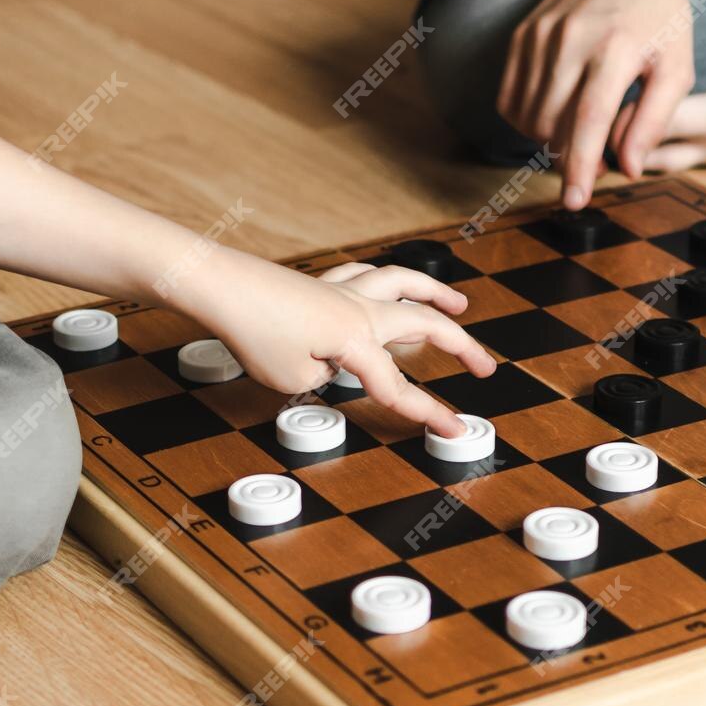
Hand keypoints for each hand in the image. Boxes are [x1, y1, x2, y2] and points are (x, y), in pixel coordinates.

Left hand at [196, 257, 495, 436]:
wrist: (220, 285)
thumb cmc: (251, 330)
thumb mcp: (291, 378)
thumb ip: (323, 378)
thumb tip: (333, 366)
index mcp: (356, 339)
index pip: (398, 385)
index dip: (430, 412)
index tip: (457, 430)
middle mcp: (358, 309)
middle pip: (424, 324)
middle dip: (461, 347)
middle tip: (485, 367)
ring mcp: (342, 290)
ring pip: (403, 284)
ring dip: (437, 294)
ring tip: (460, 305)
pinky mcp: (321, 283)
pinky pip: (367, 275)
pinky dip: (388, 280)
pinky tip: (391, 284)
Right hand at [496, 0, 699, 208]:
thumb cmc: (662, 14)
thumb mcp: (677, 67)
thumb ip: (655, 119)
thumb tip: (626, 168)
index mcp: (616, 48)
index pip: (588, 120)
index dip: (578, 165)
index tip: (574, 201)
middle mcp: (571, 40)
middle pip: (553, 124)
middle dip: (569, 156)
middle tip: (596, 159)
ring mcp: (540, 35)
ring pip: (529, 115)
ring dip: (549, 139)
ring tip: (580, 131)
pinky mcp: (521, 34)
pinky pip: (510, 97)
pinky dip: (528, 118)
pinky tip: (554, 113)